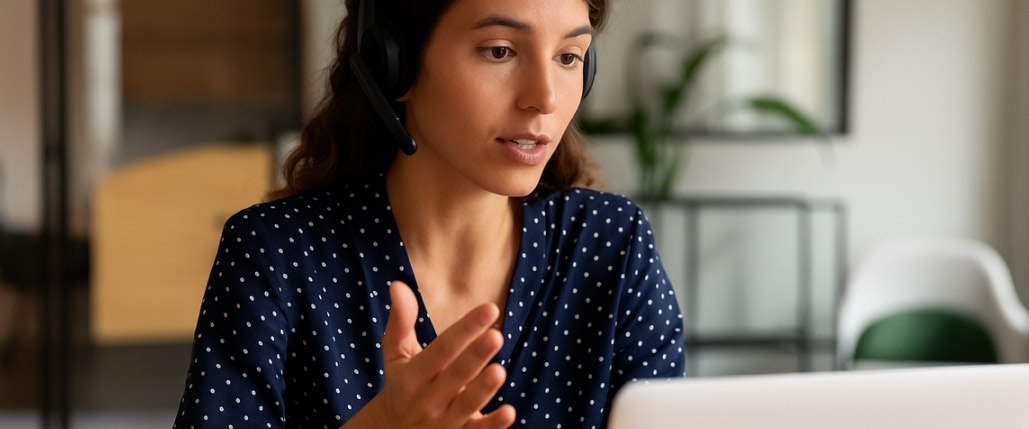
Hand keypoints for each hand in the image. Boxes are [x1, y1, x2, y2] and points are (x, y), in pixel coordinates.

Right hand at [342, 281, 515, 428]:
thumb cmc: (401, 386)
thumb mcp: (395, 356)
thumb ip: (401, 322)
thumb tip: (399, 284)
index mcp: (414, 374)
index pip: (442, 349)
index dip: (464, 329)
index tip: (490, 308)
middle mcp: (428, 398)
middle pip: (455, 375)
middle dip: (475, 356)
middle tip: (496, 335)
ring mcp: (443, 421)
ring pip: (466, 405)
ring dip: (483, 390)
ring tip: (500, 370)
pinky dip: (492, 425)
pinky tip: (509, 412)